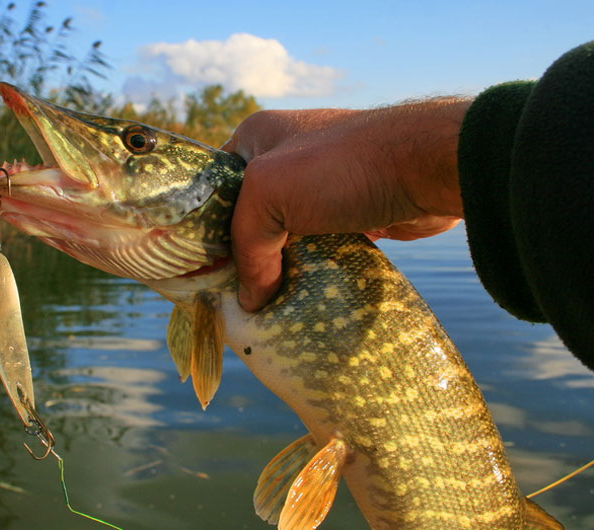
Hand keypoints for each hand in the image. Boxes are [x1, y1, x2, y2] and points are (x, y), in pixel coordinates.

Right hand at [222, 99, 470, 310]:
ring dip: (276, 269)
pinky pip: (316, 249)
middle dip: (242, 255)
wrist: (429, 168)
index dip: (204, 228)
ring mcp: (320, 188)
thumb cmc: (342, 166)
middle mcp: (285, 159)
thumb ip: (247, 245)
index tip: (200, 270)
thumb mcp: (270, 192)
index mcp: (257, 138)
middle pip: (249, 217)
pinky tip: (296, 297)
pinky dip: (307, 271)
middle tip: (229, 295)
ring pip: (284, 238)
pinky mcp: (347, 214)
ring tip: (261, 304)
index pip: (214, 188)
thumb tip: (251, 299)